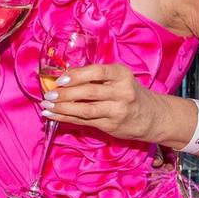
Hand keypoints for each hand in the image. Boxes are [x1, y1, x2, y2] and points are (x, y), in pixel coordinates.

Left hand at [40, 62, 163, 140]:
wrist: (151, 116)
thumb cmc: (128, 91)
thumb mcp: (118, 78)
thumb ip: (95, 77)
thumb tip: (63, 75)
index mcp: (121, 74)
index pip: (97, 72)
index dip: (77, 76)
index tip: (60, 80)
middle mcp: (122, 92)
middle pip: (89, 93)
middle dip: (65, 94)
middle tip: (48, 95)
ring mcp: (117, 110)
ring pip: (85, 110)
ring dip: (63, 109)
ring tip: (47, 106)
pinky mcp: (112, 126)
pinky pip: (85, 121)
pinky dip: (66, 118)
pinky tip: (54, 115)